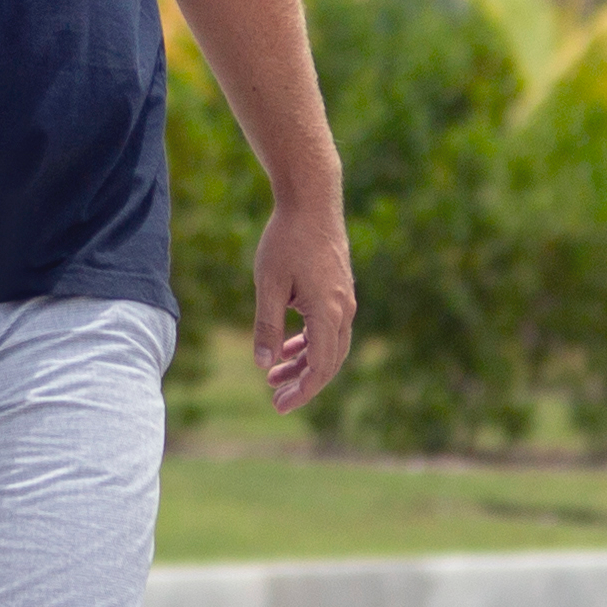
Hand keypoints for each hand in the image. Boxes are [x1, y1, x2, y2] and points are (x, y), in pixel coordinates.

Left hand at [251, 200, 357, 413]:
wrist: (312, 200)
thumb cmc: (286, 239)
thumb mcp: (268, 284)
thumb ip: (267, 327)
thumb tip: (263, 365)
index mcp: (327, 312)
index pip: (320, 367)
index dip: (302, 391)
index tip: (279, 406)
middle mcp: (342, 310)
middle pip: (329, 362)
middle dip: (303, 384)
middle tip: (276, 401)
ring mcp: (343, 299)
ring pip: (328, 346)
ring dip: (303, 364)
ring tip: (274, 377)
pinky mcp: (338, 290)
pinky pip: (327, 328)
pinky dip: (309, 343)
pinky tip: (287, 348)